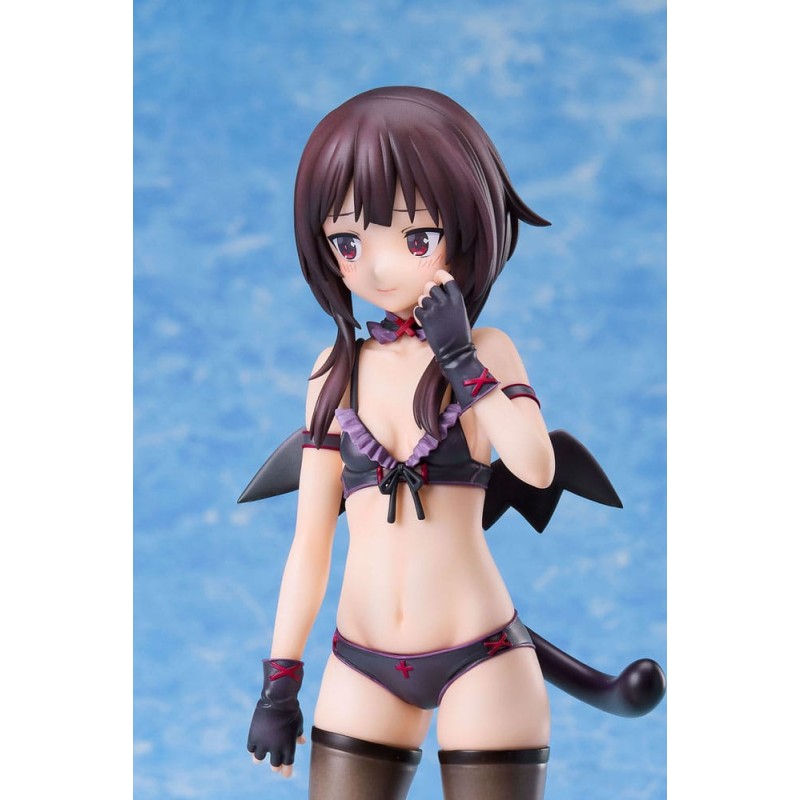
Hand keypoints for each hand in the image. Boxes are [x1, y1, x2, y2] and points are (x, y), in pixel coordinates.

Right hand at [247, 659, 305, 777]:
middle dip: (275, 765)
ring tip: (262, 753)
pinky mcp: (253, 736)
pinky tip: (256, 743)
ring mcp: (263, 743)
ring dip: (260, 757)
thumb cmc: (291, 710)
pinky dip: (253, 747)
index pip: (287, 766)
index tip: (285, 774)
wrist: (279, 699)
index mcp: (289, 747)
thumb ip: (298, 735)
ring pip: (258, 759)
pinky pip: (251, 748)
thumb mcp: (298, 723)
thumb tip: (301, 742)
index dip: (286, 771)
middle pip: (274, 765)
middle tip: (275, 764)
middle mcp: (276, 748)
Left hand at [414, 271, 498, 409]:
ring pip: (422, 298)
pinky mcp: (425, 319)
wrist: (456, 352)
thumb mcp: (459, 313)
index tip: (437, 276)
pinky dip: (419, 316)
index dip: (440, 276)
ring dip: (423, 305)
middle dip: (428, 292)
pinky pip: (417, 310)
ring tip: (431, 317)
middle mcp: (446, 301)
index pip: (446, 278)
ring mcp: (435, 309)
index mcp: (457, 299)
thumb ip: (450, 300)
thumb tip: (437, 289)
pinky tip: (426, 323)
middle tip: (431, 302)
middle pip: (431, 286)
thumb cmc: (459, 334)